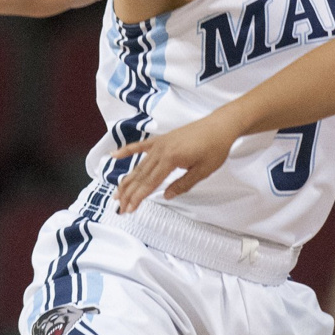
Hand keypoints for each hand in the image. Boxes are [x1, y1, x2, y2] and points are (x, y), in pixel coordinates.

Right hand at [113, 111, 239, 213]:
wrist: (220, 125)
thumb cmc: (215, 147)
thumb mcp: (203, 171)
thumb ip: (183, 184)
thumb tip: (166, 196)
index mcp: (171, 159)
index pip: (150, 183)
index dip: (138, 197)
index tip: (129, 209)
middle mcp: (161, 150)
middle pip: (141, 176)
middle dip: (129, 193)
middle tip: (119, 207)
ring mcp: (160, 143)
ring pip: (139, 165)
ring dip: (127, 179)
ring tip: (116, 192)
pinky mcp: (162, 139)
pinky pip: (140, 145)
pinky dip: (127, 150)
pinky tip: (114, 155)